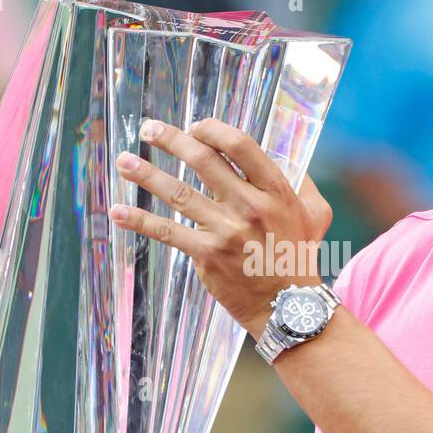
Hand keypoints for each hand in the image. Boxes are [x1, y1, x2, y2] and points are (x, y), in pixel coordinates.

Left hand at [107, 118, 333, 337]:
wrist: (288, 305)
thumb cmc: (299, 256)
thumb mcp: (315, 213)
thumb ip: (300, 181)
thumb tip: (282, 153)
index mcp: (275, 190)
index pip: (239, 145)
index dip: (212, 130)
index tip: (195, 127)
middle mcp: (250, 207)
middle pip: (203, 161)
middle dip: (171, 140)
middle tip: (149, 128)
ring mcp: (226, 231)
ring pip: (179, 193)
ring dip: (147, 174)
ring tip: (124, 161)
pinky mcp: (207, 255)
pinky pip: (168, 232)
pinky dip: (140, 221)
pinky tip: (117, 211)